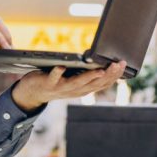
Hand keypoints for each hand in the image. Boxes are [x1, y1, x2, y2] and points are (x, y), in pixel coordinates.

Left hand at [11, 61, 126, 111]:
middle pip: (94, 83)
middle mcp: (75, 91)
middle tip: (118, 64)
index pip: (103, 83)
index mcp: (83, 89)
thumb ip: (87, 74)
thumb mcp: (75, 79)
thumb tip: (104, 63)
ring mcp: (62, 88)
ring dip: (89, 77)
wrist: (32, 93)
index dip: (114, 75)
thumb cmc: (57, 81)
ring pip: (78, 83)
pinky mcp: (49, 84)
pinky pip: (54, 78)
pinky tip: (62, 66)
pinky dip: (57, 72)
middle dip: (108, 74)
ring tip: (100, 69)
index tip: (124, 65)